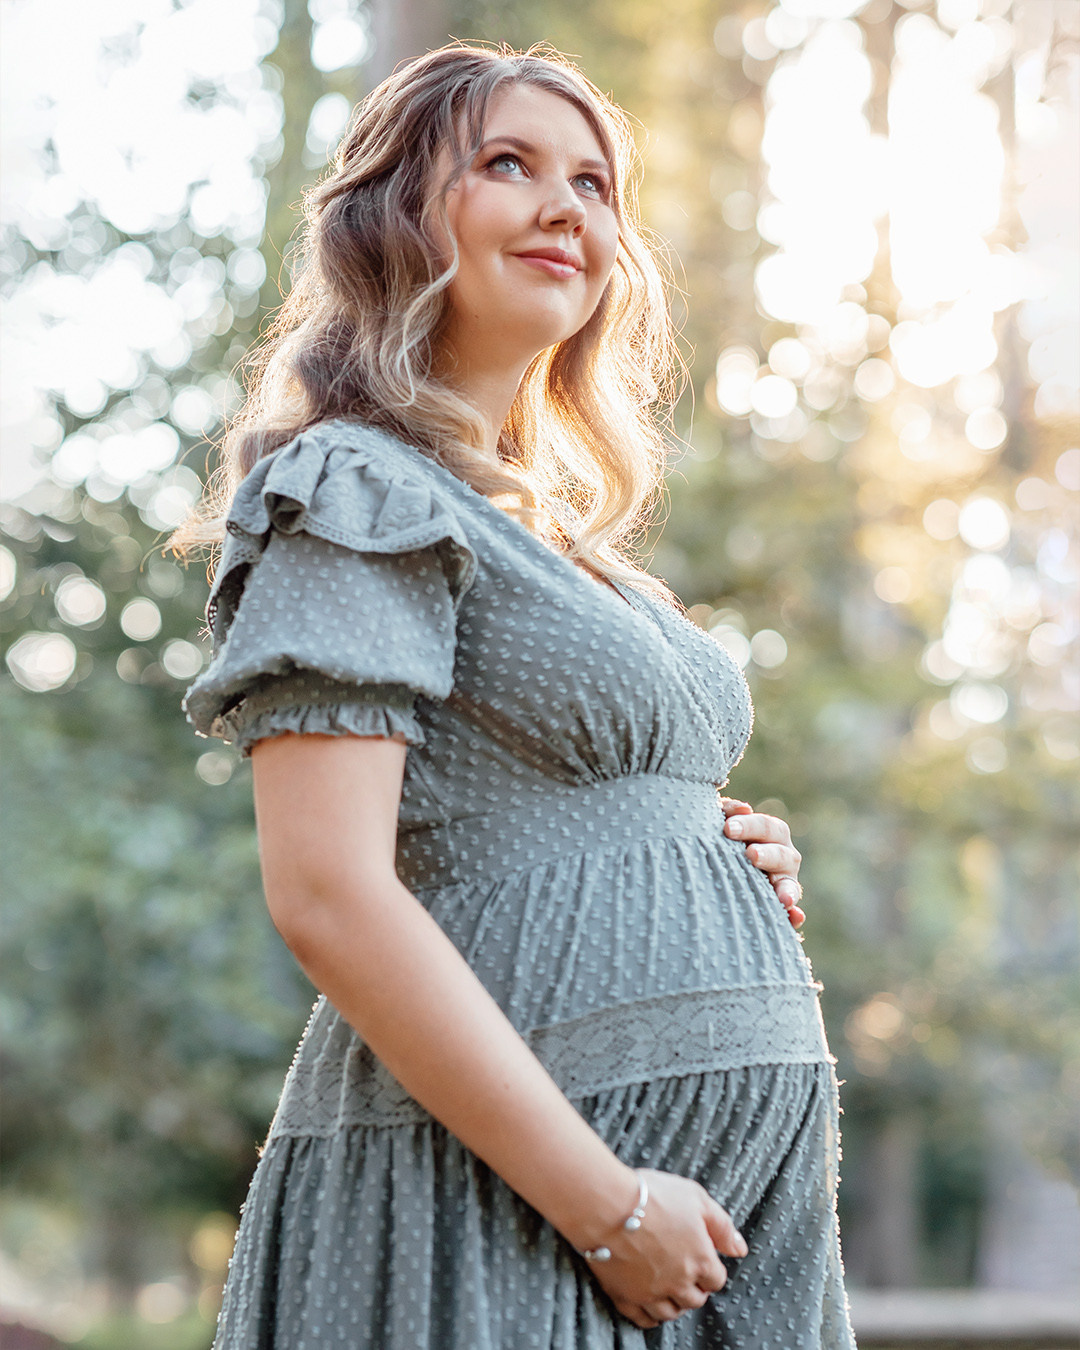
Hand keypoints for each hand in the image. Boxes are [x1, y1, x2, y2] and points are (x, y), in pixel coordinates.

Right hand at [583, 1170, 746, 1328]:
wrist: (606, 1205)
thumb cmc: (652, 1196)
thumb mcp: (696, 1198)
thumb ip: (722, 1226)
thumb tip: (740, 1249)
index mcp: (700, 1260)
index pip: (716, 1280)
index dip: (710, 1269)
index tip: (700, 1258)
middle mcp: (679, 1283)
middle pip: (695, 1300)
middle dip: (694, 1288)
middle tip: (685, 1273)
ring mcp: (651, 1293)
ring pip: (671, 1313)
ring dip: (674, 1303)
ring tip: (668, 1287)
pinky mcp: (625, 1296)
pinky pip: (642, 1320)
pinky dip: (649, 1316)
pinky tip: (649, 1304)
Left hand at [720, 798, 804, 926]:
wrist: (712, 868)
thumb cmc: (717, 839)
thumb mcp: (720, 823)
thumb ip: (728, 811)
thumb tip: (743, 808)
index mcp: (770, 833)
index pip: (765, 827)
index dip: (749, 826)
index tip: (728, 828)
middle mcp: (782, 856)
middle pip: (780, 854)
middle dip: (767, 854)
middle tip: (750, 855)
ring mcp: (784, 882)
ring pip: (790, 883)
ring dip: (788, 889)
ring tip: (782, 898)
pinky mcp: (781, 905)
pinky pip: (792, 913)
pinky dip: (794, 916)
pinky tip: (794, 918)